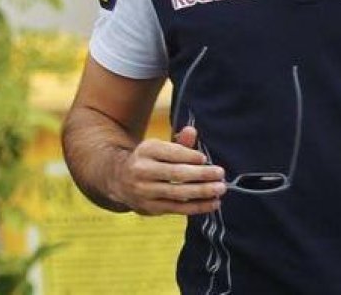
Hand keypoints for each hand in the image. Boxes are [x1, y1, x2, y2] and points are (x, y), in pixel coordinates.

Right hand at [111, 125, 226, 215]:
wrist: (120, 179)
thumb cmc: (149, 160)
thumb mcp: (159, 147)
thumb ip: (178, 142)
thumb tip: (192, 131)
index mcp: (146, 150)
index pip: (171, 153)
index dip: (190, 156)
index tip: (205, 158)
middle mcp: (142, 170)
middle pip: (176, 174)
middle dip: (201, 174)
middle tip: (220, 173)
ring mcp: (145, 191)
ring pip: (178, 193)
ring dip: (202, 192)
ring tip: (220, 189)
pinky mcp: (151, 208)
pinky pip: (178, 208)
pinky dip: (198, 207)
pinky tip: (213, 203)